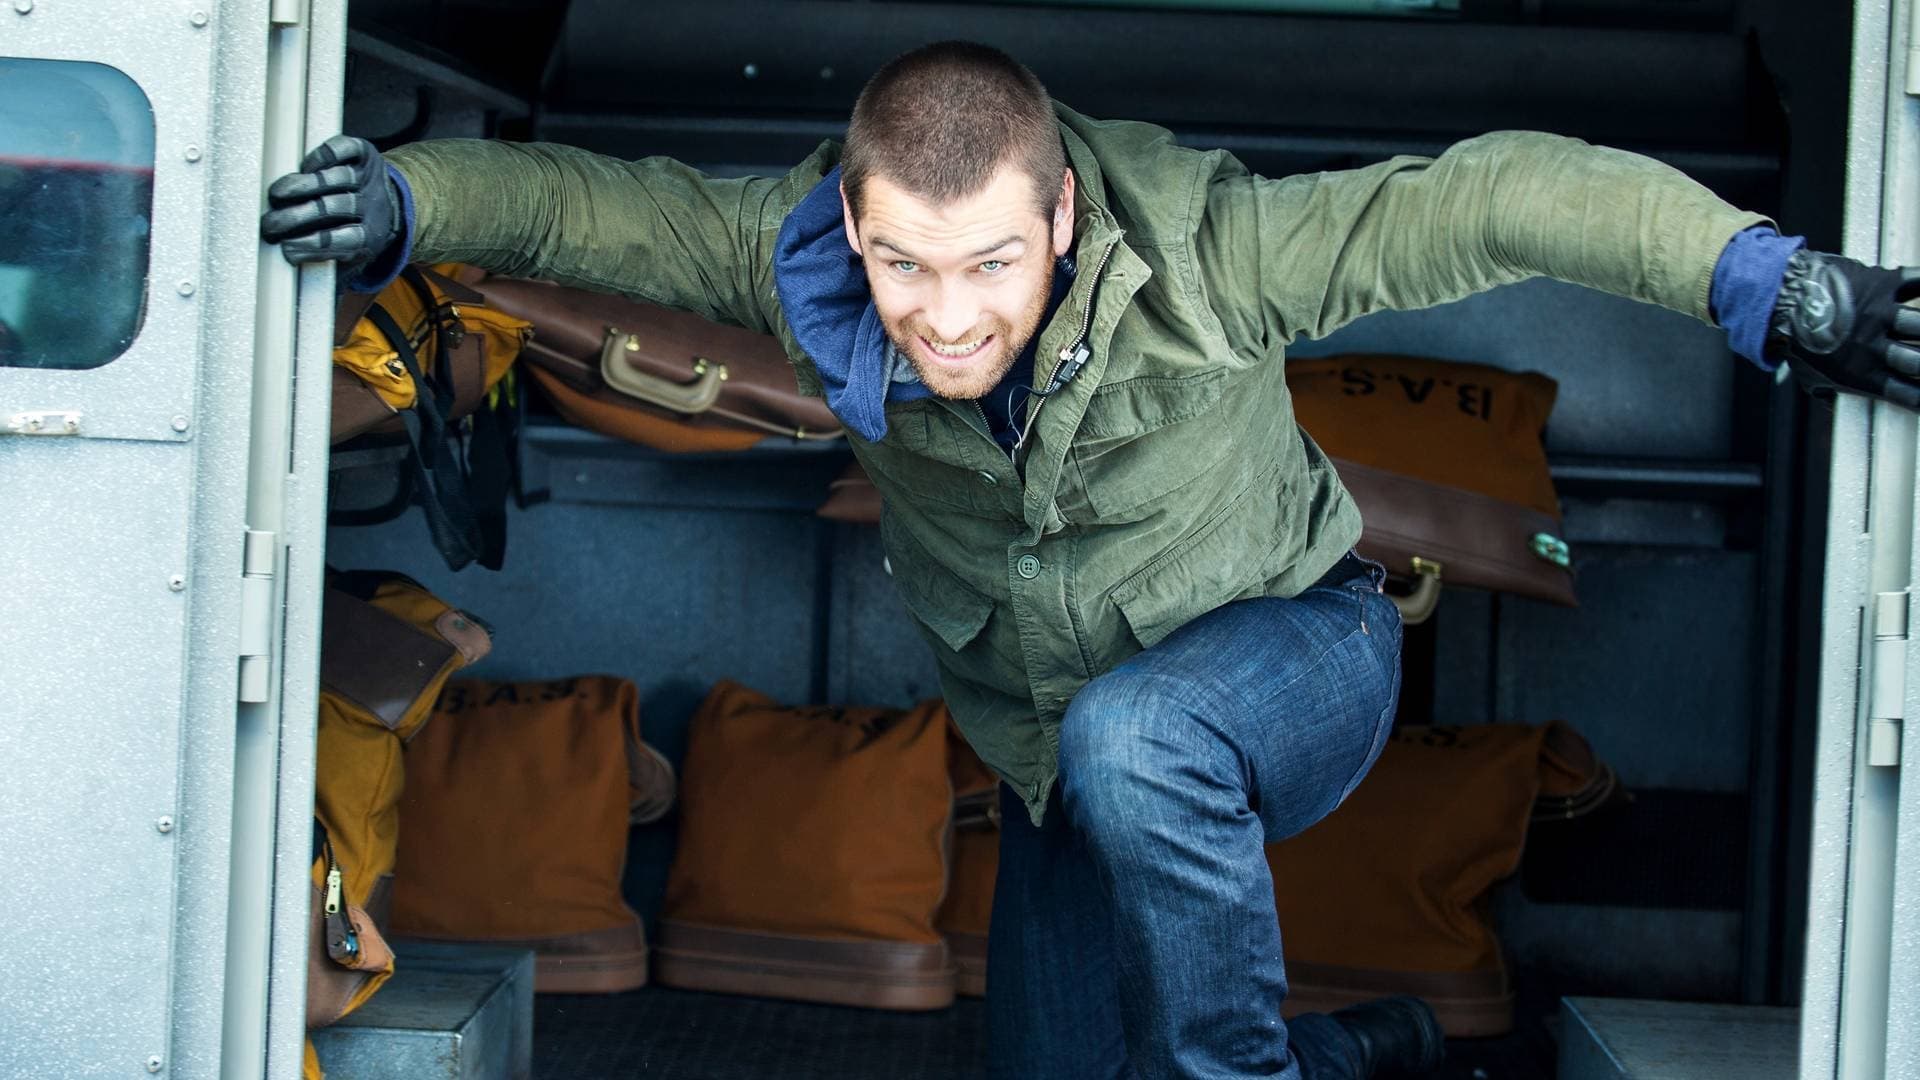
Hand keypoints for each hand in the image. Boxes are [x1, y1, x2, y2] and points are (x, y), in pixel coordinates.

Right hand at [260, 135, 402, 269]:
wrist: (391, 202)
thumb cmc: (354, 235)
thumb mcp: (349, 263)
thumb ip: (327, 282)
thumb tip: (298, 315)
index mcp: (371, 237)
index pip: (344, 241)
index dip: (314, 246)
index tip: (285, 250)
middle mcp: (374, 206)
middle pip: (338, 208)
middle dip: (300, 217)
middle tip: (269, 224)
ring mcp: (370, 177)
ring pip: (339, 179)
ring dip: (305, 185)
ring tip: (277, 195)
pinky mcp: (365, 153)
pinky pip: (347, 150)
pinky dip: (326, 155)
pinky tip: (305, 165)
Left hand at [1767, 249, 1919, 408]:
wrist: (1778, 298)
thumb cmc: (1794, 340)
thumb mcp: (1810, 376)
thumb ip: (1831, 392)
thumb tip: (1838, 404)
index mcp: (1859, 374)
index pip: (1906, 393)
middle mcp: (1872, 346)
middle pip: (1919, 361)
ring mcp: (1879, 313)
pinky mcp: (1880, 284)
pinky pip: (1917, 281)